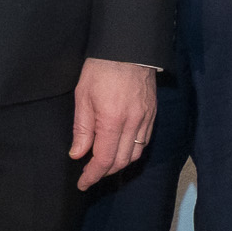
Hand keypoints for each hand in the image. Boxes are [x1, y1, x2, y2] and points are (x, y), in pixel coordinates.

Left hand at [69, 58, 158, 190]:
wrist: (128, 47)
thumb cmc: (101, 69)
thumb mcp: (83, 96)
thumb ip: (82, 128)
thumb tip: (78, 154)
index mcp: (112, 120)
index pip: (104, 159)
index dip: (93, 175)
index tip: (83, 183)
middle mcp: (133, 123)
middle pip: (121, 161)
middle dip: (105, 172)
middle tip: (90, 175)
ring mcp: (146, 118)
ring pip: (135, 154)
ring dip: (119, 164)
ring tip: (105, 164)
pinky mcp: (153, 113)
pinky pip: (144, 141)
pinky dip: (132, 151)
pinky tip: (121, 149)